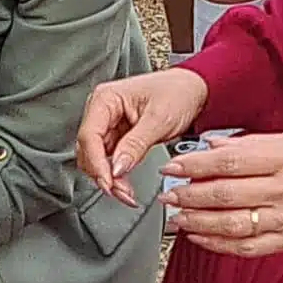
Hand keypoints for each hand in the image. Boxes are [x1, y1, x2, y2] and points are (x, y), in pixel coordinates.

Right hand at [77, 67, 209, 201]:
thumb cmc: (178, 92)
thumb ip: (136, 144)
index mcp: (106, 98)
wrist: (194, 90)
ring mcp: (108, 125)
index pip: (89, 136)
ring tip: (126, 192)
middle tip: (122, 192)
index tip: (109, 182)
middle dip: (103, 174)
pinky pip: (109, 161)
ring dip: (109, 178)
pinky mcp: (117, 138)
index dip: (96, 163)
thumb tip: (117, 167)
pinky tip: (126, 185)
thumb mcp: (159, 120)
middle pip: (89, 150)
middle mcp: (102, 111)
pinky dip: (116, 175)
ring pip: (96, 159)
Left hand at [161, 130, 282, 258]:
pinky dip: (219, 245)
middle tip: (167, 194)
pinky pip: (247, 247)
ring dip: (197, 223)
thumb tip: (215, 144)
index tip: (172, 165)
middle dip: (188, 195)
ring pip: (231, 224)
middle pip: (224, 194)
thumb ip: (253, 144)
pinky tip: (201, 239)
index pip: (229, 161)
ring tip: (177, 218)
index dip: (194, 164)